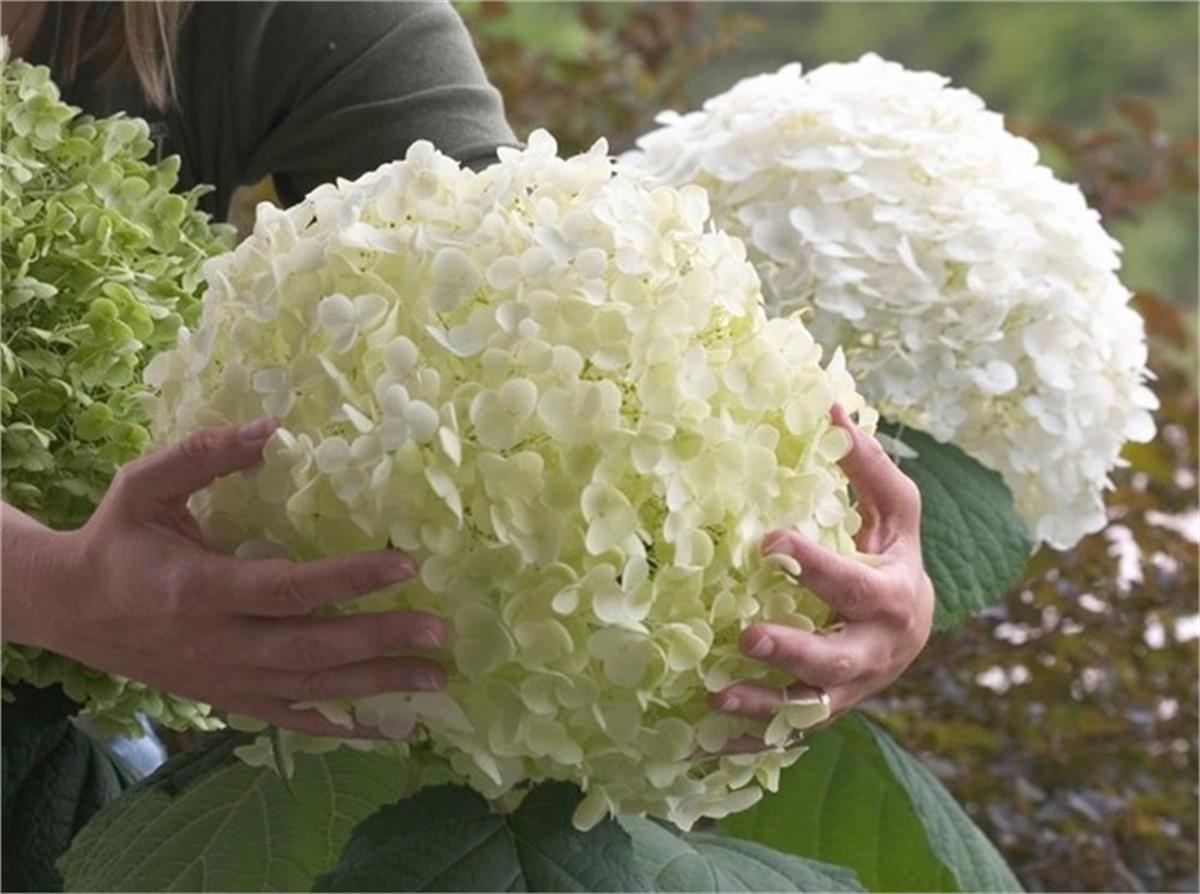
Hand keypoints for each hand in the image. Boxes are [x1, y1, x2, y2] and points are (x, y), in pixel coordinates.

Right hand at [2, 418, 445, 737]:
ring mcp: (227, 680)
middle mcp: (220, 644)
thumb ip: (204, 455)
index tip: (406, 564)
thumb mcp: (145, 487)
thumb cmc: (117, 541)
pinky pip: (292, 719)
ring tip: (436, 678)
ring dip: (378, 686)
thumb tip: (271, 425)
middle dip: (380, 641)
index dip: (350, 578)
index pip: (289, 588)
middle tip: (439, 632)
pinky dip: (341, 728)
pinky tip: (387, 729)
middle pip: (313, 648)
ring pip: (313, 689)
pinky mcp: (230, 699)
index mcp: (202, 589)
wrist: (71, 610)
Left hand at [710, 404, 933, 740]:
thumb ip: (866, 468)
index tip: (768, 542)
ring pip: (806, 710)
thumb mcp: (896, 515)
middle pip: (836, 662)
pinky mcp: (822, 715)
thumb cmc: (895, 561)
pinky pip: (784, 737)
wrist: (912, 635)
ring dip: (761, 708)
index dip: (815, 565)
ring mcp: (848, 693)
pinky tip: (696, 747)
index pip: (854, 584)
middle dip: (793, 653)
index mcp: (891, 599)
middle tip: (746, 638)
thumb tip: (831, 403)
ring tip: (714, 699)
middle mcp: (873, 654)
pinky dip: (745, 747)